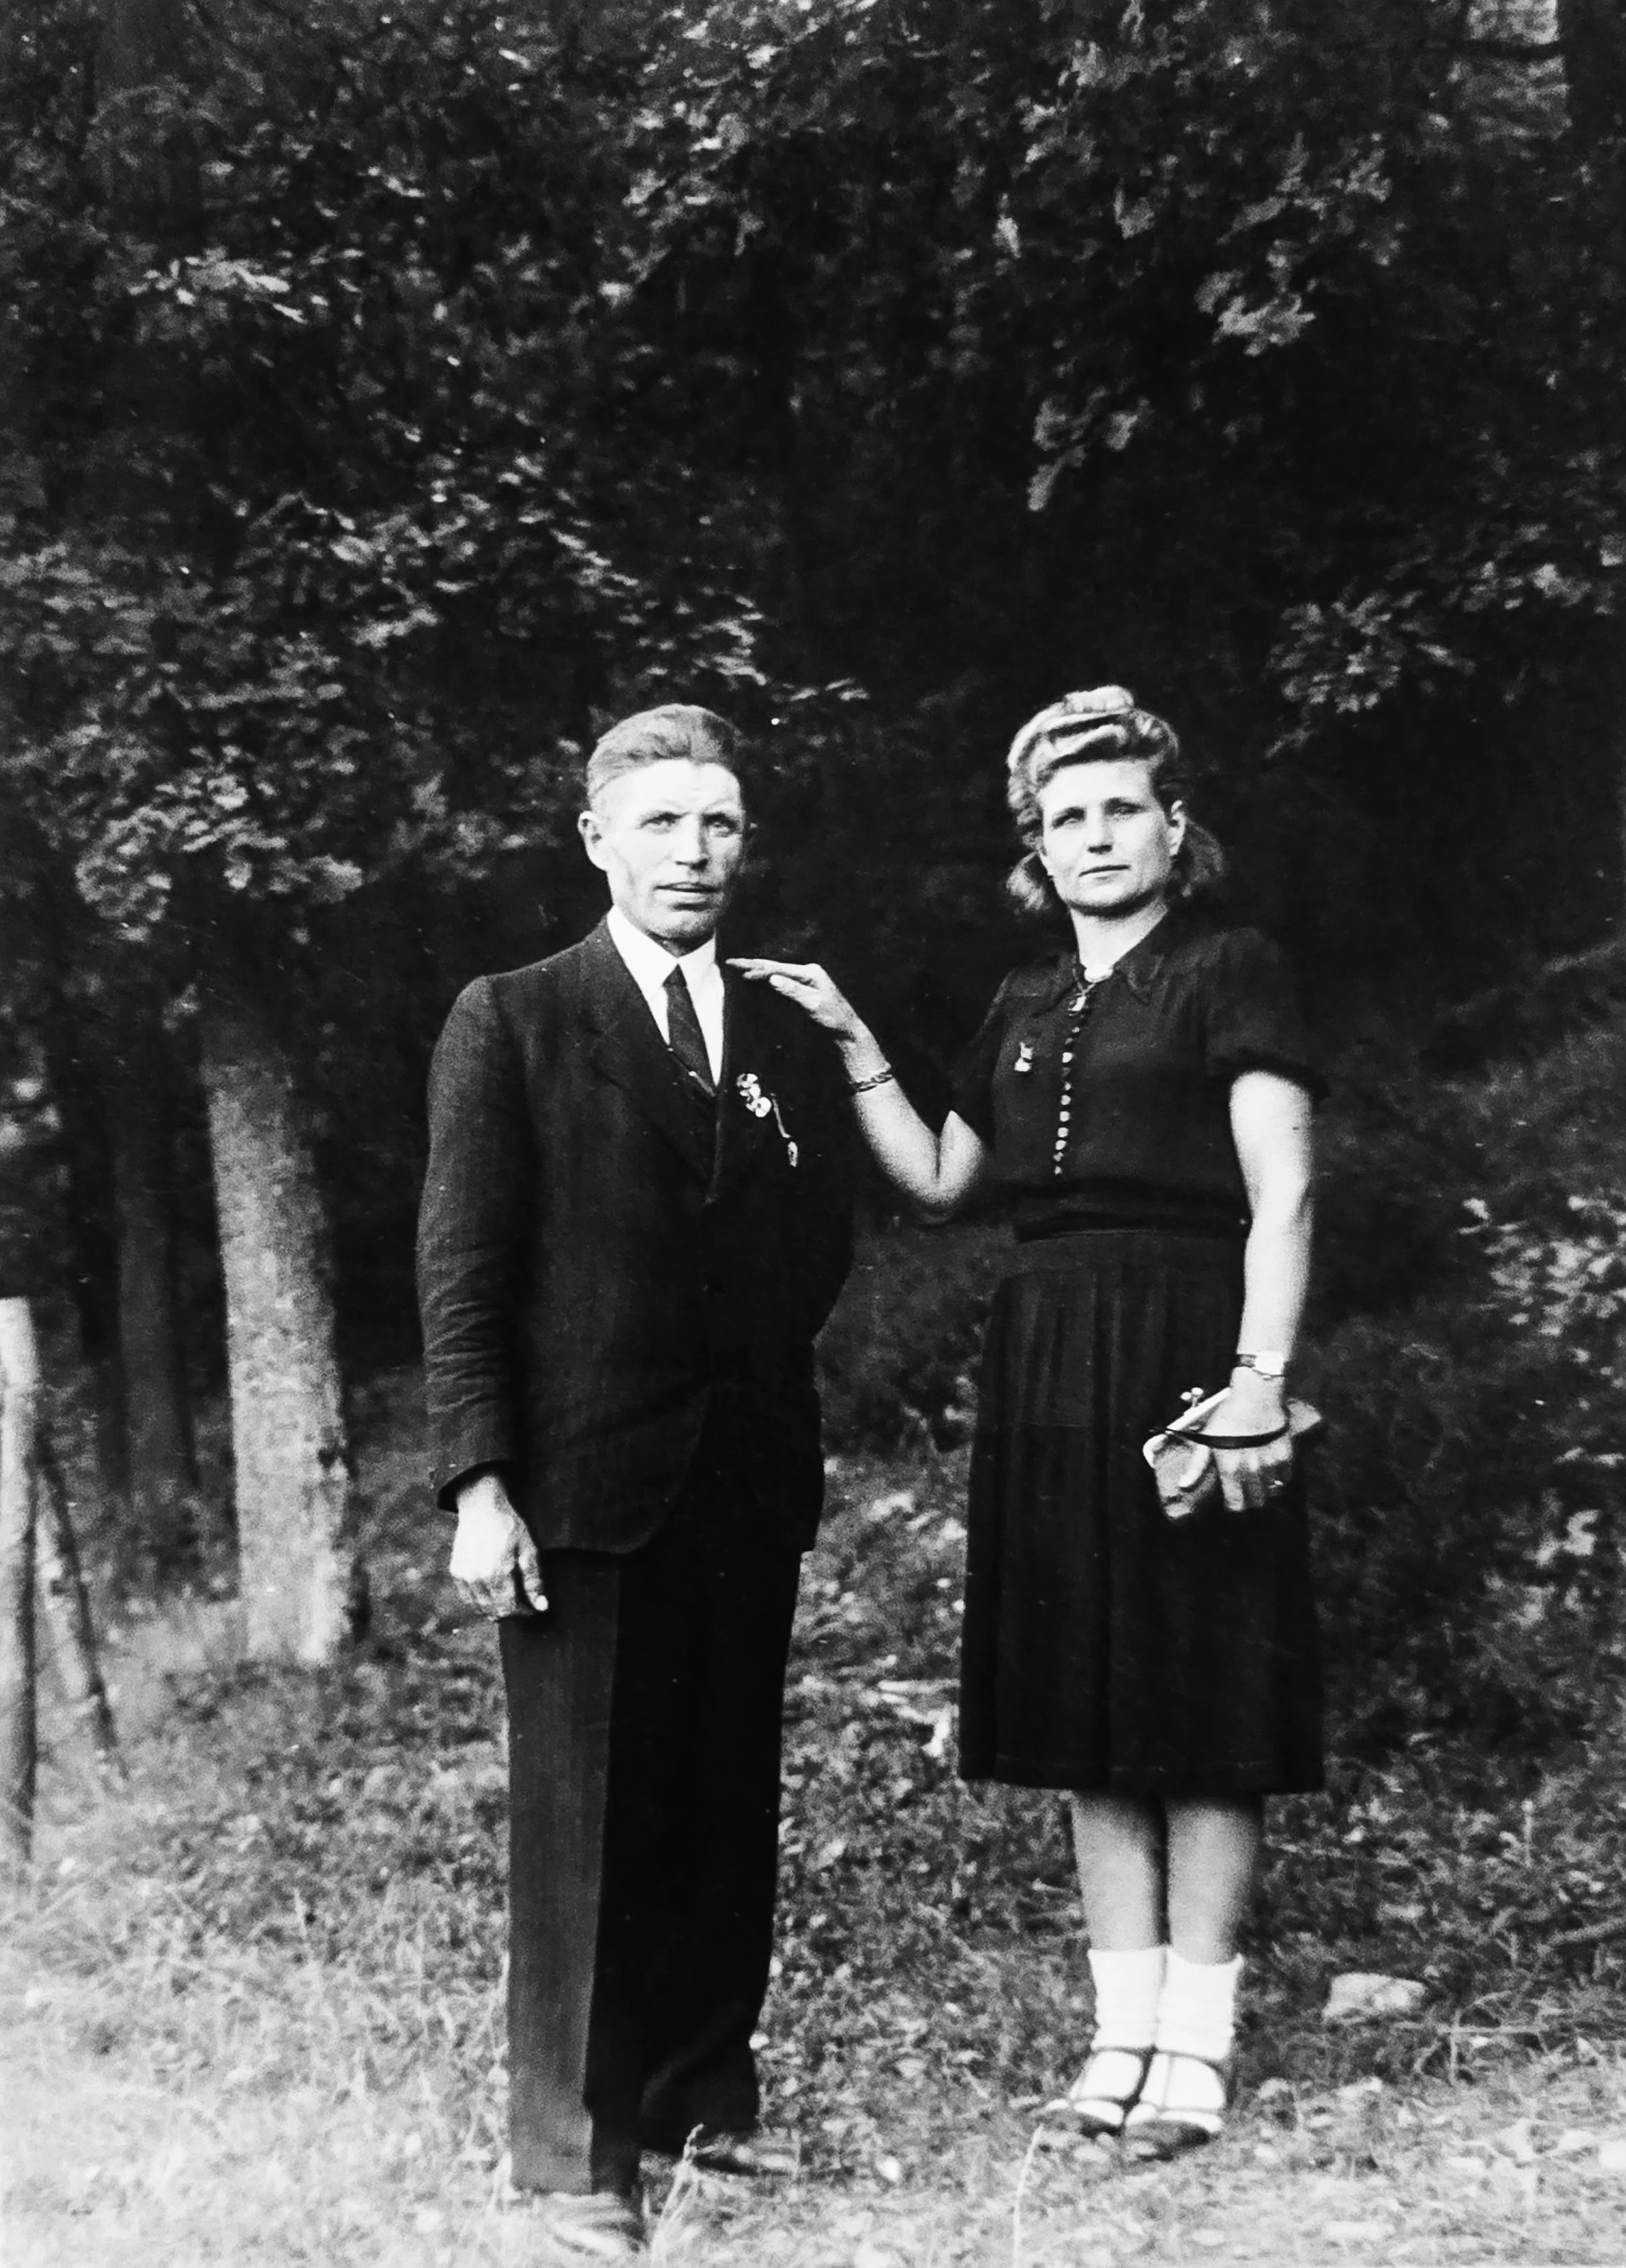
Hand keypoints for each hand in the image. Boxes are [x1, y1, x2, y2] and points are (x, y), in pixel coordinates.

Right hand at [450, 1471, 545, 1617]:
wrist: (482, 1507)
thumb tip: (542, 1608)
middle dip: (510, 1611)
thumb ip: (534, 1581)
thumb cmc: (510, 1526)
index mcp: (496, 1574)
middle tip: (522, 1600)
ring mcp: (463, 1576)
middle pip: (493, 1611)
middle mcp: (476, 1579)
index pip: (508, 1609)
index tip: (532, 1606)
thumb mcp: (528, 1549)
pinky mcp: (456, 1572)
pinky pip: (468, 1598)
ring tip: (509, 1596)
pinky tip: (493, 1590)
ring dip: (495, 1608)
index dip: (522, 1612)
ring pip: (480, 1608)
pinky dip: (481, 1600)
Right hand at [728, 959, 865, 1047]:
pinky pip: (778, 983)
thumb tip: (773, 978)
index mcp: (809, 972)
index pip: (778, 968)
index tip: (741, 970)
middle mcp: (805, 973)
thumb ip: (792, 990)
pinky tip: (753, 979)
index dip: (758, 969)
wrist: (845, 1029)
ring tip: (737, 967)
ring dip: (755, 971)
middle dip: (752, 965)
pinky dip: (763, 981)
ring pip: (774, 974)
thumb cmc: (833, 1016)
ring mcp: (802, 981)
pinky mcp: (799, 991)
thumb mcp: (813, 1003)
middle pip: (774, 967)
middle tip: (731, 962)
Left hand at [1199, 1371, 1292, 1512]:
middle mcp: (1252, 1472)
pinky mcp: (1286, 1456)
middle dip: (1250, 1500)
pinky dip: (1279, 1476)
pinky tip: (1271, 1467)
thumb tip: (1184, 1486)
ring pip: (1271, 1491)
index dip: (1234, 1506)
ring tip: (1257, 1479)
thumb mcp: (1208, 1439)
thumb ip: (1197, 1466)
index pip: (1236, 1505)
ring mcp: (1272, 1465)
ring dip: (1264, 1489)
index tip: (1233, 1501)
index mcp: (1231, 1470)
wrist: (1256, 1395)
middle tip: (1246, 1490)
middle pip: (1256, 1502)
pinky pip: (1285, 1478)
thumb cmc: (1228, 1416)